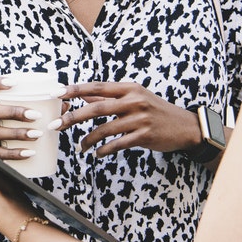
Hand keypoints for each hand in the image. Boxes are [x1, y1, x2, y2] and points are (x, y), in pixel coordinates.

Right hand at [0, 76, 62, 162]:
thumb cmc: (11, 125)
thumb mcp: (18, 114)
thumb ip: (39, 107)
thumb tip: (64, 104)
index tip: (14, 83)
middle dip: (14, 112)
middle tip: (36, 115)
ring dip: (17, 133)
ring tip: (37, 134)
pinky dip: (14, 153)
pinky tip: (29, 152)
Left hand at [60, 81, 198, 156]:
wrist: (185, 126)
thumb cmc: (156, 110)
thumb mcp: (135, 97)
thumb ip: (110, 97)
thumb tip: (83, 96)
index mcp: (129, 88)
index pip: (97, 87)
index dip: (75, 90)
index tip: (56, 93)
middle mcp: (133, 101)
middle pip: (96, 108)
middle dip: (72, 117)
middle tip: (56, 125)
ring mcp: (139, 119)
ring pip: (104, 129)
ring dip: (87, 140)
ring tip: (81, 147)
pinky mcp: (144, 136)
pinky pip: (117, 144)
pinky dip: (103, 150)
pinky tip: (97, 153)